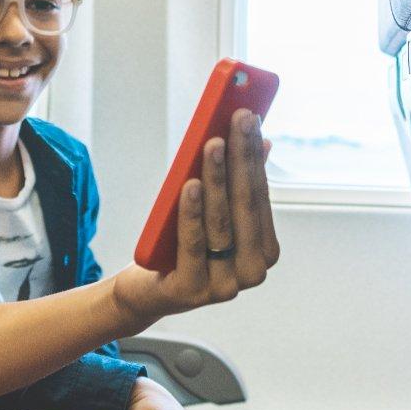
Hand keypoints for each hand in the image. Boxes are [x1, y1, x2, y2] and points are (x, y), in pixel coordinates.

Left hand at [112, 109, 280, 325]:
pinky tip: (190, 184)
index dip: (254, 154)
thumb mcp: (212, 215)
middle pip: (245, 205)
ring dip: (217, 179)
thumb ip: (235, 185)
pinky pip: (193, 244)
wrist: (145, 290)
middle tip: (236, 119)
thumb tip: (260, 140)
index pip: (260, 194)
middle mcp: (252, 271)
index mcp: (264, 250)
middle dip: (241, 157)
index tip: (248, 117)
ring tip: (212, 144)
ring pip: (221, 222)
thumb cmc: (181, 246)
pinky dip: (192, 212)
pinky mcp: (193, 292)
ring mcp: (225, 285)